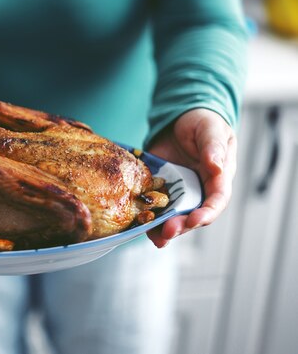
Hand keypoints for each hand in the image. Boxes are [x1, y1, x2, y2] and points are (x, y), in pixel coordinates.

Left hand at [146, 108, 236, 247]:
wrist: (180, 120)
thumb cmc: (203, 124)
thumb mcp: (211, 130)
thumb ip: (213, 147)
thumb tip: (216, 165)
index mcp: (217, 179)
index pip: (216, 202)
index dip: (206, 213)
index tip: (195, 220)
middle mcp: (198, 191)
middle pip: (193, 215)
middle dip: (182, 225)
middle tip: (168, 231)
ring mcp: (178, 192)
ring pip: (173, 216)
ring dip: (164, 229)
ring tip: (156, 237)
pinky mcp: (159, 189)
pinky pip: (154, 207)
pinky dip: (148, 218)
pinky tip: (139, 226)